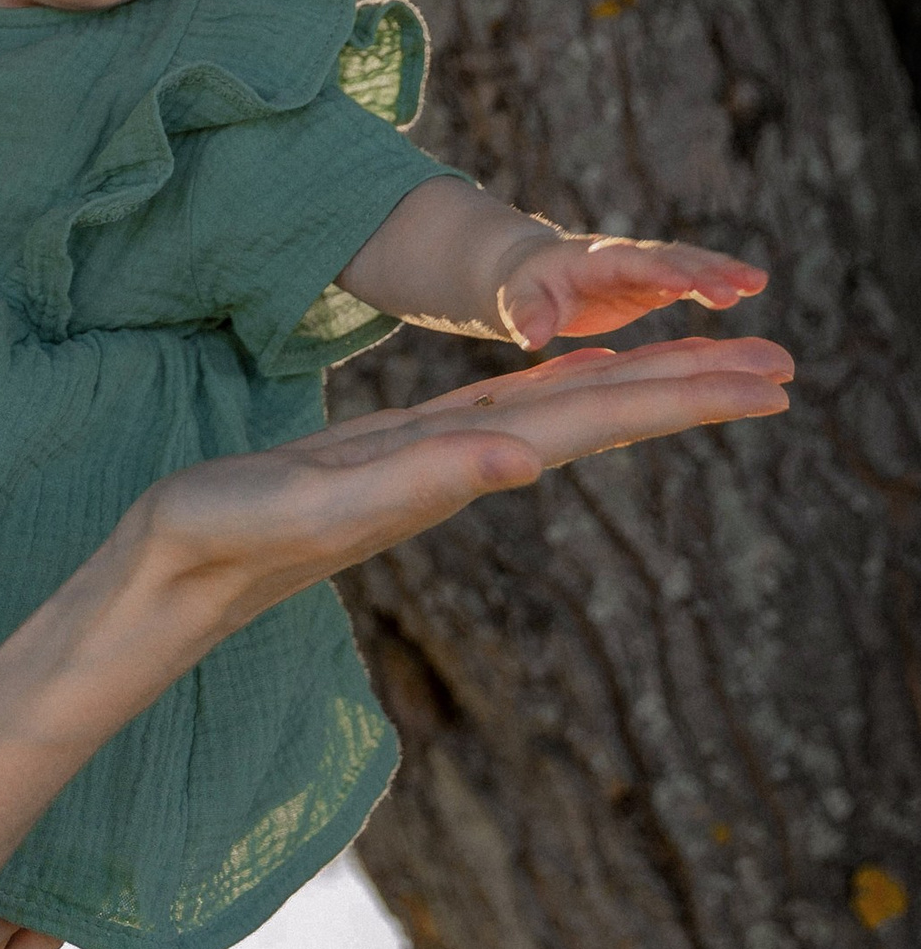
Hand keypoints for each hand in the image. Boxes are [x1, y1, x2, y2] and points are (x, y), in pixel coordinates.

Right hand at [127, 334, 792, 651]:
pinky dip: (555, 390)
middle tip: (784, 364)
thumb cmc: (218, 542)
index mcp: (454, 464)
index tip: (767, 376)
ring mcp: (427, 464)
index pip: (589, 419)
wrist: (164, 583)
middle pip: (594, 415)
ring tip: (709, 365)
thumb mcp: (312, 506)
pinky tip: (578, 382)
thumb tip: (522, 460)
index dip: (677, 392)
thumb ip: (414, 483)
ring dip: (635, 387)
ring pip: (556, 413)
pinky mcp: (388, 462)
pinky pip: (499, 414)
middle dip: (688, 386)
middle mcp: (457, 464)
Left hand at [494, 228, 767, 348]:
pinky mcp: (654, 283)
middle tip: (739, 287)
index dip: (657, 272)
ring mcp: (643, 269)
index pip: (629, 263)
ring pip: (688, 264)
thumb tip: (531, 337)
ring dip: (722, 271)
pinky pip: (692, 280)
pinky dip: (718, 282)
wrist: (533, 274)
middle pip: (668, 259)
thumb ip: (526, 315)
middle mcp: (624, 257)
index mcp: (591, 260)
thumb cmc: (523, 289)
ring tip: (756, 282)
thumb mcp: (516, 301)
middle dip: (703, 271)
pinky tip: (749, 288)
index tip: (686, 285)